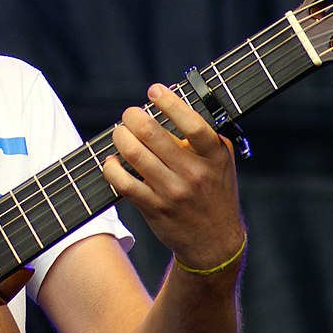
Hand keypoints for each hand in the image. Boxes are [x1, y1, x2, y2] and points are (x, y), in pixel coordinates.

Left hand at [103, 84, 244, 270]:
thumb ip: (205, 135)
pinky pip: (123, 182)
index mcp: (214, 156)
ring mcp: (173, 192)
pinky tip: (113, 160)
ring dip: (120, 137)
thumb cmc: (215, 191)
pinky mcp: (154, 208)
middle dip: (132, 117)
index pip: (192, 124)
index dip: (169, 103)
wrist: (215, 242)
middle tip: (129, 115)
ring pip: (134, 155)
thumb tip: (176, 102)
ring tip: (120, 133)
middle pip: (151, 134)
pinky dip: (111, 167)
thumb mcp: (221, 162)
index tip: (154, 90)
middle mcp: (194, 174)